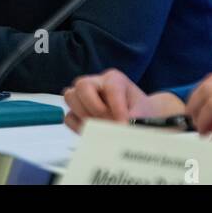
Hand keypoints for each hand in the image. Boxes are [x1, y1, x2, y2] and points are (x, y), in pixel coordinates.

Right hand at [62, 68, 184, 131]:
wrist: (139, 117)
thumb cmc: (141, 111)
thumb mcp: (142, 112)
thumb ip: (133, 119)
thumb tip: (119, 129)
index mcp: (114, 78)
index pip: (111, 88)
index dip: (117, 108)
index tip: (123, 125)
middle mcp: (96, 82)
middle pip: (82, 85)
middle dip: (94, 108)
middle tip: (107, 123)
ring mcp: (84, 96)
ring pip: (71, 97)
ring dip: (85, 116)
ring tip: (101, 128)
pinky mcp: (77, 112)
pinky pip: (69, 117)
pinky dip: (78, 127)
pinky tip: (94, 133)